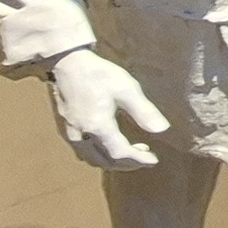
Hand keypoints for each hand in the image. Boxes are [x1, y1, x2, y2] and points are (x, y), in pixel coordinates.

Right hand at [49, 48, 171, 171]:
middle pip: (106, 161)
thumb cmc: (98, 74)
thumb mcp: (126, 89)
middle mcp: (81, 136)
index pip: (120, 154)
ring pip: (92, 159)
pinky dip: (99, 154)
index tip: (154, 160)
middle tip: (145, 156)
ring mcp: (70, 134)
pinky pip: (83, 152)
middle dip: (127, 163)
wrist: (67, 63)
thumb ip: (144, 111)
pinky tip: (108, 143)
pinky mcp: (65, 129)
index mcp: (97, 127)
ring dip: (112, 160)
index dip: (139, 160)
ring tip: (131, 150)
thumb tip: (162, 130)